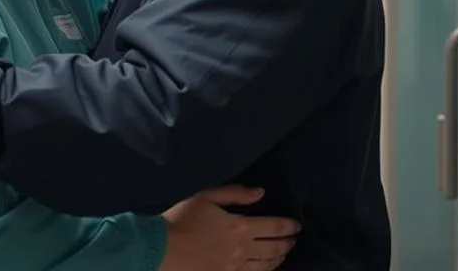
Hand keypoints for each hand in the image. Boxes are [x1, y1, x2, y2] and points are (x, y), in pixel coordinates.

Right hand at [159, 186, 298, 270]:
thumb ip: (234, 194)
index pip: (273, 227)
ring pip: (266, 265)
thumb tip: (260, 193)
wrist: (162, 248)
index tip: (296, 225)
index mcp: (239, 226)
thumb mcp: (205, 197)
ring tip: (283, 254)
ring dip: (278, 259)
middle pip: (273, 248)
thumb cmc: (182, 219)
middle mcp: (242, 249)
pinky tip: (266, 268)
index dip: (288, 226)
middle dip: (286, 243)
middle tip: (293, 240)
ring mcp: (235, 267)